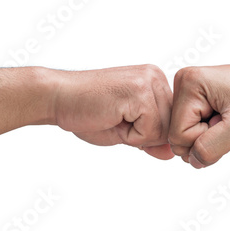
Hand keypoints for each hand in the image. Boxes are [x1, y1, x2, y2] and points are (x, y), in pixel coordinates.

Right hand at [52, 64, 173, 159]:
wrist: (57, 98)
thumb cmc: (87, 112)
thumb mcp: (126, 130)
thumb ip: (151, 140)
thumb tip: (171, 154)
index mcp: (155, 81)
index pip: (171, 122)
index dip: (147, 134)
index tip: (121, 119)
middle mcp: (156, 77)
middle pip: (170, 127)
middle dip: (142, 136)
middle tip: (114, 119)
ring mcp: (149, 82)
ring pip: (162, 131)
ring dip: (135, 136)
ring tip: (112, 117)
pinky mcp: (139, 91)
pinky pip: (150, 131)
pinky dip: (129, 135)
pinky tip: (111, 117)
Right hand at [169, 62, 229, 167]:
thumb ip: (212, 148)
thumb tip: (192, 160)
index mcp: (189, 82)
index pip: (178, 135)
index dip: (205, 140)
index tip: (229, 122)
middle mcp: (183, 81)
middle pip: (178, 135)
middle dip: (206, 138)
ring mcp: (188, 88)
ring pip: (185, 134)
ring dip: (210, 135)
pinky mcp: (195, 95)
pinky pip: (193, 127)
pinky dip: (211, 130)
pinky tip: (227, 117)